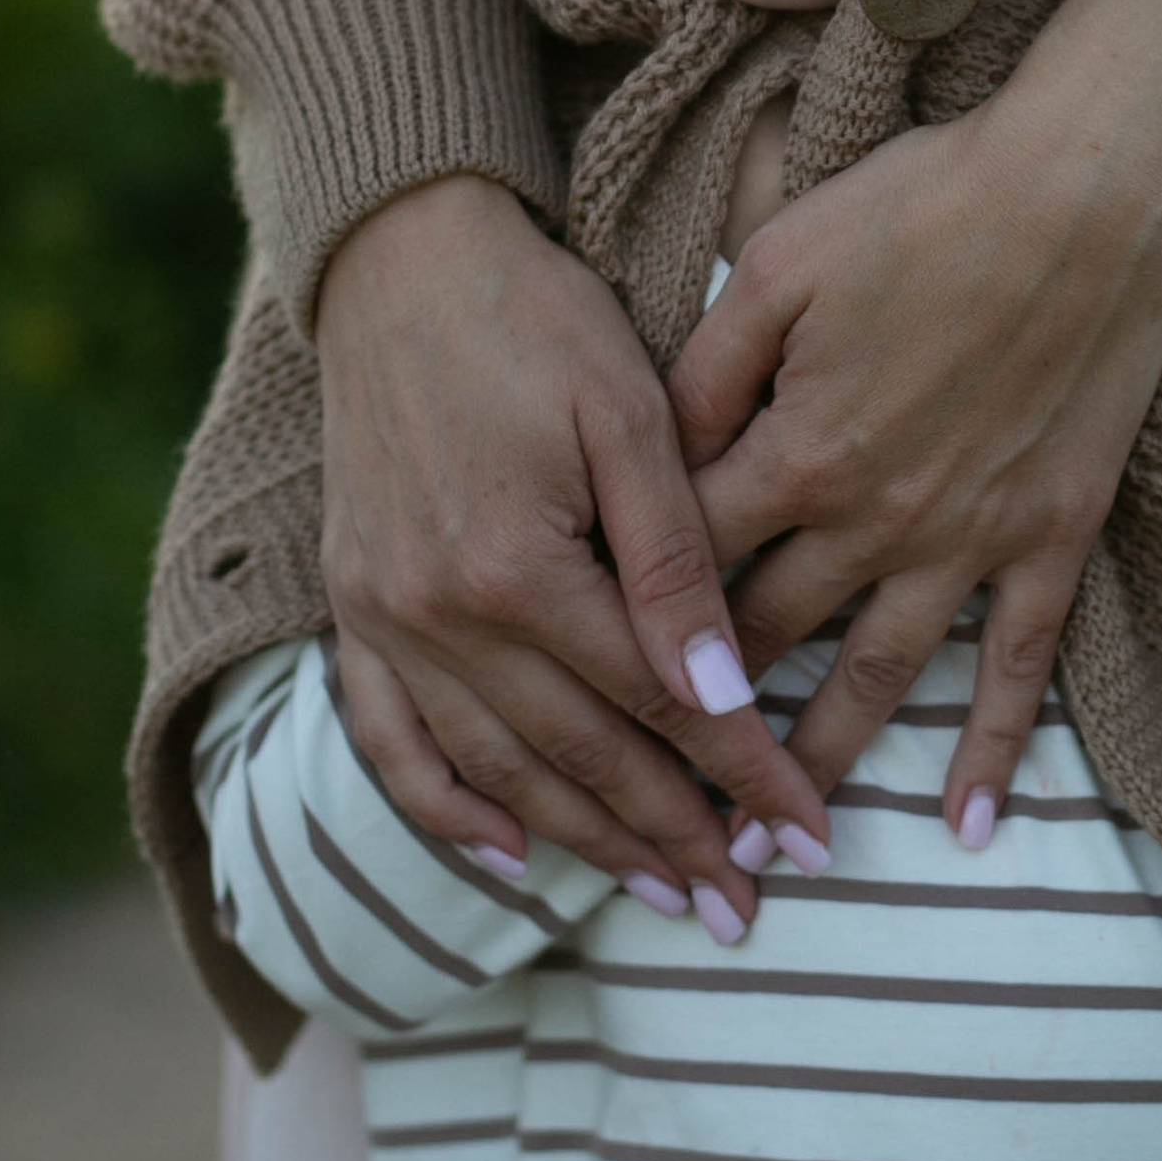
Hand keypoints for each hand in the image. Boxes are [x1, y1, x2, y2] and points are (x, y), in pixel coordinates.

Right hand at [314, 175, 833, 934]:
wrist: (399, 255)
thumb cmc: (535, 318)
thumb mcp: (627, 417)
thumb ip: (673, 564)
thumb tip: (720, 697)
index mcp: (517, 569)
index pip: (656, 705)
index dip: (740, 774)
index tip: (808, 831)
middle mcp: (438, 615)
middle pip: (577, 758)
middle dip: (672, 837)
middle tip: (747, 905)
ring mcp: (384, 617)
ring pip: (495, 768)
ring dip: (581, 843)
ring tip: (663, 897)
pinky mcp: (352, 601)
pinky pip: (390, 737)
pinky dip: (445, 806)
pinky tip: (506, 853)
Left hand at [674, 0, 1161, 843]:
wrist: (1089, 194)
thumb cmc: (924, 205)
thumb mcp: (776, 263)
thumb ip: (705, 372)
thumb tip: (650, 456)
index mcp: (794, 450)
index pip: (686, 560)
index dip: (629, 620)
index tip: (583, 678)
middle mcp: (874, 518)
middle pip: (767, 637)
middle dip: (703, 722)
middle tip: (655, 795)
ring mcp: (969, 538)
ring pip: (879, 677)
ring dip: (823, 760)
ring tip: (780, 842)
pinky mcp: (1051, 535)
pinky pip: (1019, 666)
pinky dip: (995, 751)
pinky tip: (969, 828)